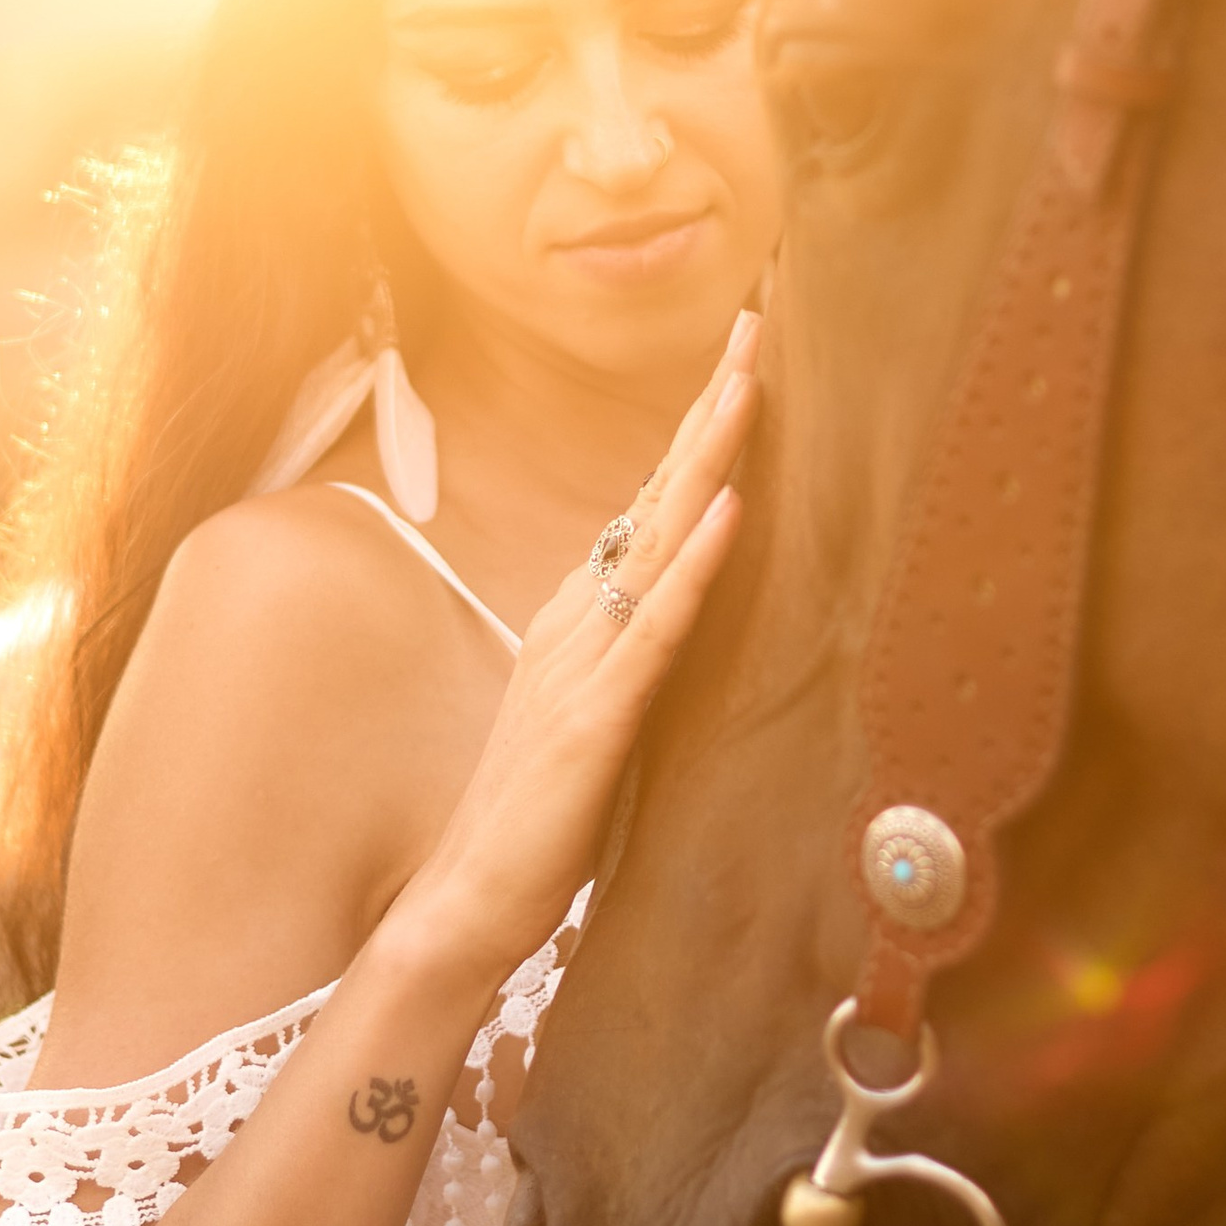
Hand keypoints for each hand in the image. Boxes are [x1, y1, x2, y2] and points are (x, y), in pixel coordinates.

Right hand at [388, 315, 759, 999]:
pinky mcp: (598, 719)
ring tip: (751, 380)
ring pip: (658, 538)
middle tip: (758, 323)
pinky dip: (694, 565)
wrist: (467, 903)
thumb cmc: (538, 823)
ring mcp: (585, 664)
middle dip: (711, 407)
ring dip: (708, 455)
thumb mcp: (594, 719)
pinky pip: (657, 628)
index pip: (651, 506)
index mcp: (582, 622)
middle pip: (656, 493)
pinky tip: (728, 511)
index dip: (698, 434)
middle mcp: (579, 622)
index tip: (745, 362)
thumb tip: (672, 618)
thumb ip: (628, 662)